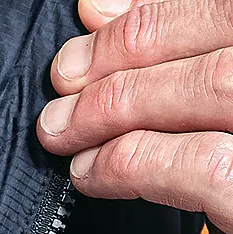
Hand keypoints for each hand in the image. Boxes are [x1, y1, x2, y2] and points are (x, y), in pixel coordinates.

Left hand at [37, 0, 232, 233]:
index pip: (224, 6)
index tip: (88, 24)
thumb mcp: (225, 115)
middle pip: (218, 36)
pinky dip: (135, 162)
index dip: (150, 15)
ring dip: (118, 107)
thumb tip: (99, 12)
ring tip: (62, 131)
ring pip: (209, 87)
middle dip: (125, 56)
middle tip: (61, 85)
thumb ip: (179, 64)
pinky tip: (90, 173)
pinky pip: (203, 164)